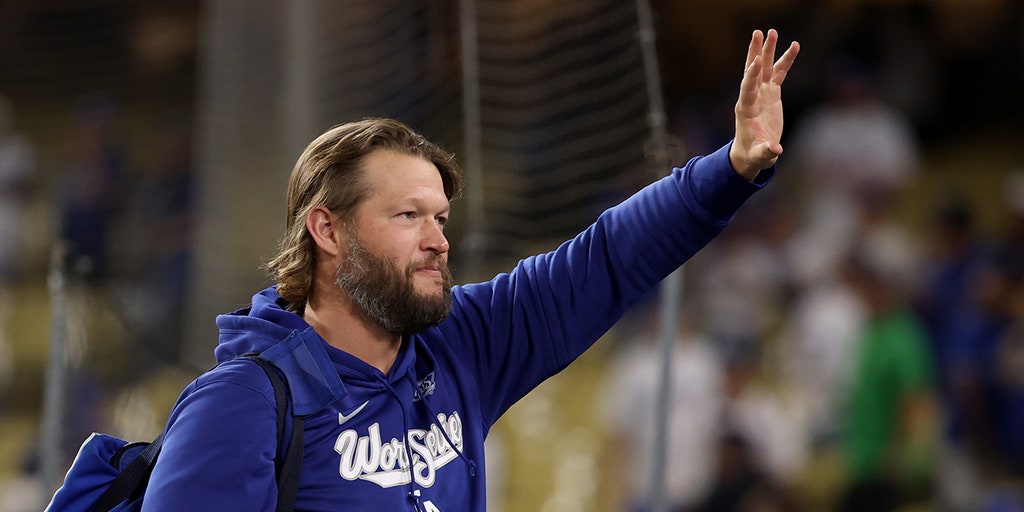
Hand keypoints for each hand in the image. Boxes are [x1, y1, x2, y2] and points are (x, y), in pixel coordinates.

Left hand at [729, 29, 799, 180]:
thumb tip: (775, 151)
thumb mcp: (760, 156)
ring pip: (765, 68)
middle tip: (758, 33)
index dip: (751, 76)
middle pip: (752, 71)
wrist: (754, 152)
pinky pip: (778, 73)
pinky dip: (785, 60)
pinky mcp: (771, 93)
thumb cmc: (755, 154)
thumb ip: (766, 152)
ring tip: (772, 32)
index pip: (747, 88)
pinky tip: (794, 46)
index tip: (756, 62)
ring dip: (768, 50)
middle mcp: (752, 97)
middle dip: (755, 53)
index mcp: (746, 109)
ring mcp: (762, 93)